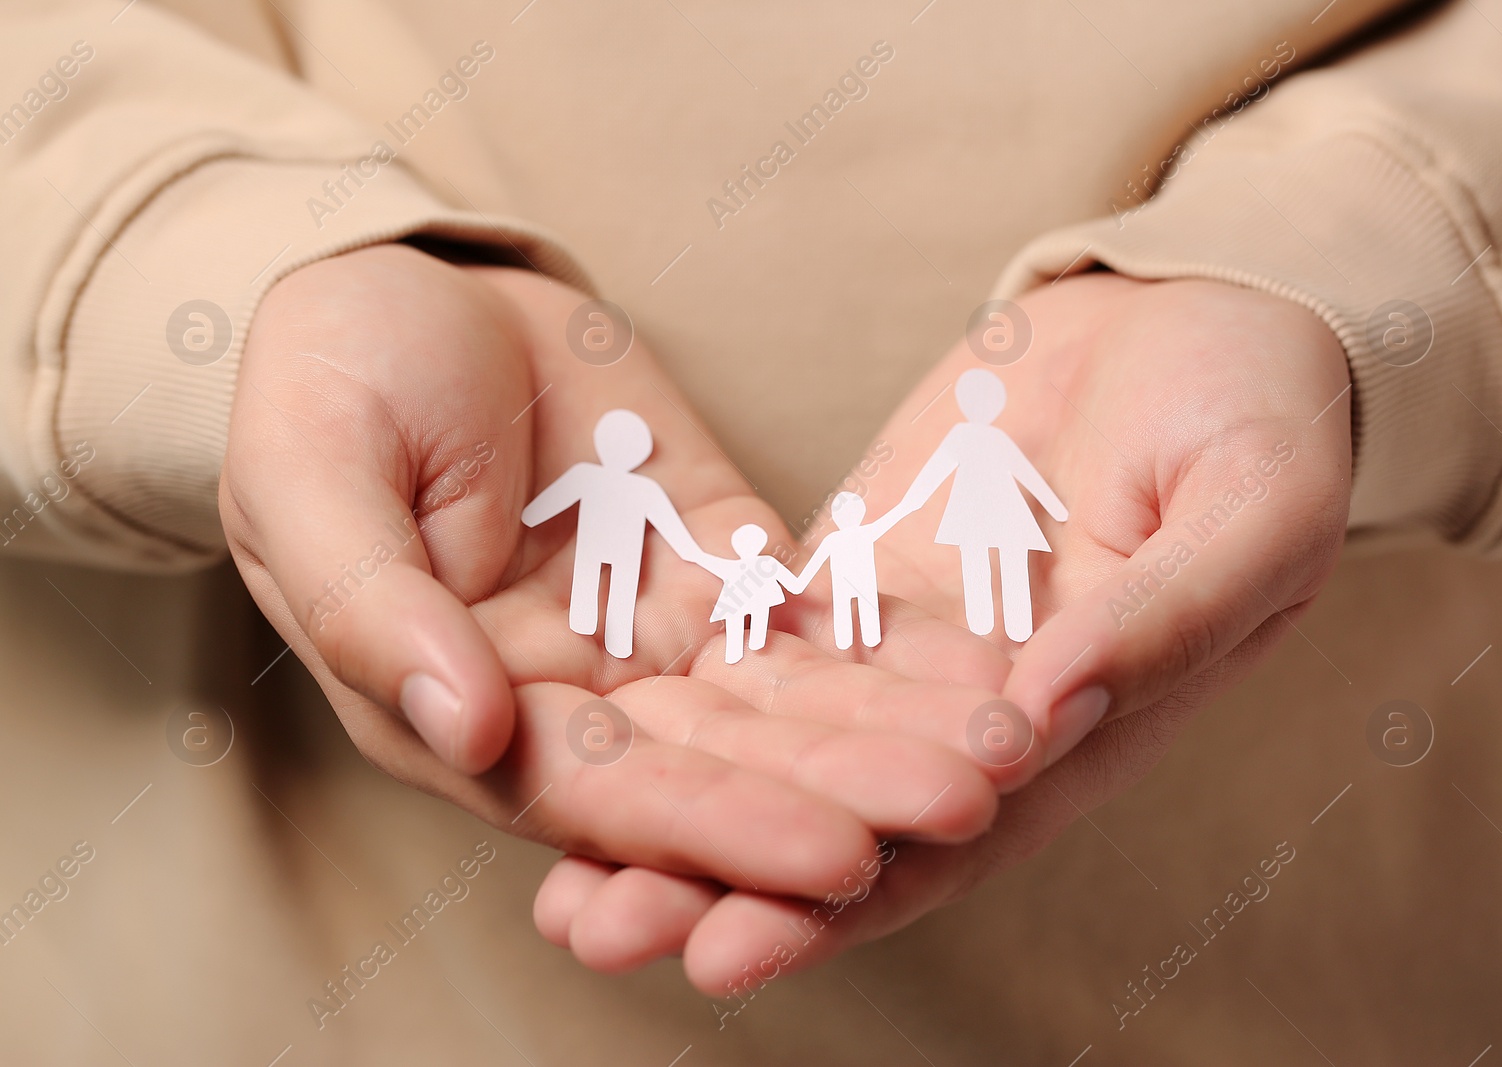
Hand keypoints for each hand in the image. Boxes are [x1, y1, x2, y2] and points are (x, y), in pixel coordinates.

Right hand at [221, 245, 1002, 905]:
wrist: (410, 287)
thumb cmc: (327, 380)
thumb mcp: (311, 478)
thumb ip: (379, 609)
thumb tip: (469, 728)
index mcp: (469, 711)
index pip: (607, 798)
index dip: (720, 829)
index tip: (836, 854)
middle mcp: (580, 698)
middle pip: (727, 764)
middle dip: (847, 789)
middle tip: (975, 802)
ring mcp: (659, 630)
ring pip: (790, 701)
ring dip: (897, 726)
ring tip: (1015, 740)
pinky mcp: (724, 560)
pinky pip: (816, 612)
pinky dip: (897, 637)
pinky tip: (990, 652)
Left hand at [536, 273, 1351, 990]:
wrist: (1196, 314)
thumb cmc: (1260, 410)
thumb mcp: (1253, 506)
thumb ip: (1164, 615)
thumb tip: (1042, 709)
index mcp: (1082, 731)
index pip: (946, 846)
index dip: (838, 905)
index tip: (729, 951)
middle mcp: (977, 716)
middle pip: (830, 817)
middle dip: (713, 876)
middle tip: (592, 930)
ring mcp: (907, 643)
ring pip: (773, 740)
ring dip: (668, 797)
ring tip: (550, 858)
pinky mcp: (859, 573)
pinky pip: (758, 636)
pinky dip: (680, 683)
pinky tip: (588, 715)